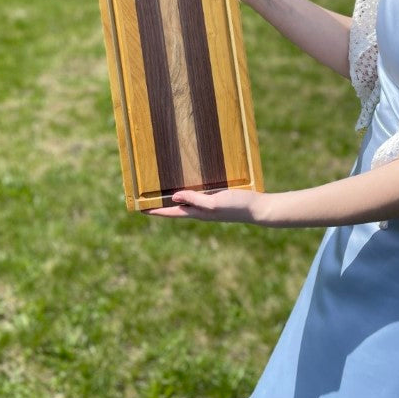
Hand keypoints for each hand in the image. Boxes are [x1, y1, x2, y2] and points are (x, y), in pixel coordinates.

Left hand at [143, 186, 268, 223]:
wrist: (258, 208)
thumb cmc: (237, 206)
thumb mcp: (214, 202)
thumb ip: (195, 200)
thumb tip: (174, 197)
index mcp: (197, 213)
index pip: (171, 212)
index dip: (155, 211)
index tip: (140, 209)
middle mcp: (201, 211)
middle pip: (176, 208)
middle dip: (162, 204)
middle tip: (148, 198)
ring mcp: (210, 206)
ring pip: (187, 202)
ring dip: (175, 198)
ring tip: (164, 190)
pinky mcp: (218, 199)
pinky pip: (199, 196)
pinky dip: (190, 192)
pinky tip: (192, 184)